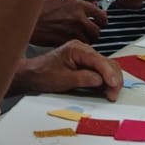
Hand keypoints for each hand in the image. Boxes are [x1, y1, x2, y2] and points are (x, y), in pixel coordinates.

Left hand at [9, 40, 123, 99]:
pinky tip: (106, 89)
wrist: (31, 75)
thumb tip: (101, 81)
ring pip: (106, 66)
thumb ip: (84, 79)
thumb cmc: (42, 75)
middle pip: (107, 62)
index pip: (99, 60)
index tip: (113, 86)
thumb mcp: (63, 80)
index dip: (109, 74)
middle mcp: (83, 49)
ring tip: (111, 94)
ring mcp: (84, 56)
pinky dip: (105, 80)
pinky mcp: (84, 63)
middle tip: (114, 94)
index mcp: (77, 49)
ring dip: (111, 80)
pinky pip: (100, 70)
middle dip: (113, 78)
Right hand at [30, 0, 106, 45]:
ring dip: (87, 41)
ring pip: (90, 41)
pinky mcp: (64, 41)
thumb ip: (78, 6)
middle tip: (90, 33)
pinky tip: (71, 44)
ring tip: (80, 40)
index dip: (102, 20)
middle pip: (97, 30)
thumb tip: (92, 6)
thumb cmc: (40, 9)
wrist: (26, 18)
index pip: (101, 14)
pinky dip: (77, 47)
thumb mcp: (62, 1)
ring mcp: (72, 30)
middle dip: (95, 33)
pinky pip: (77, 47)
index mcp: (77, 4)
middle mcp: (77, 17)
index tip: (100, 22)